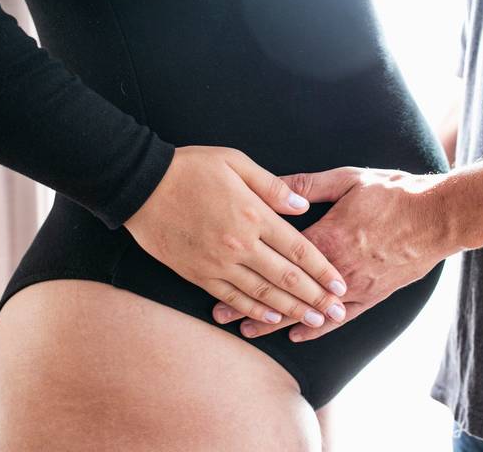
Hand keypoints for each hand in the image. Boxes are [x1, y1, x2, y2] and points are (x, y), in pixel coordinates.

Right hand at [124, 146, 348, 327]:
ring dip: (291, 309)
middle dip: (315, 297)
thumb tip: (302, 206)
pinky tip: (271, 318)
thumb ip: (273, 187)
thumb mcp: (235, 162)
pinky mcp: (198, 273)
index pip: (299, 249)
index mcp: (254, 215)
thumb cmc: (190, 168)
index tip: (341, 285)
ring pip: (263, 293)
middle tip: (337, 313)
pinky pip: (232, 297)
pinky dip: (254, 310)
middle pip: (287, 277)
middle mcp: (241, 244)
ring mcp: (218, 263)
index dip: (323, 270)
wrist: (141, 185)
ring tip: (314, 321)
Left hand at [212, 167, 458, 340]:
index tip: (219, 287)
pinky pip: (342, 317)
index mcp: (327, 236)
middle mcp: (337, 267)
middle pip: (287, 290)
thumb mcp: (348, 179)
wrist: (437, 216)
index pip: (276, 259)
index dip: (247, 274)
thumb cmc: (394, 193)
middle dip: (251, 304)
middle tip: (222, 318)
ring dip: (278, 320)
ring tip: (249, 331)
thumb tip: (276, 187)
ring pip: (309, 309)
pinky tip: (298, 335)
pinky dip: (319, 328)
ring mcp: (355, 285)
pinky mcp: (373, 294)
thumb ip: (309, 186)